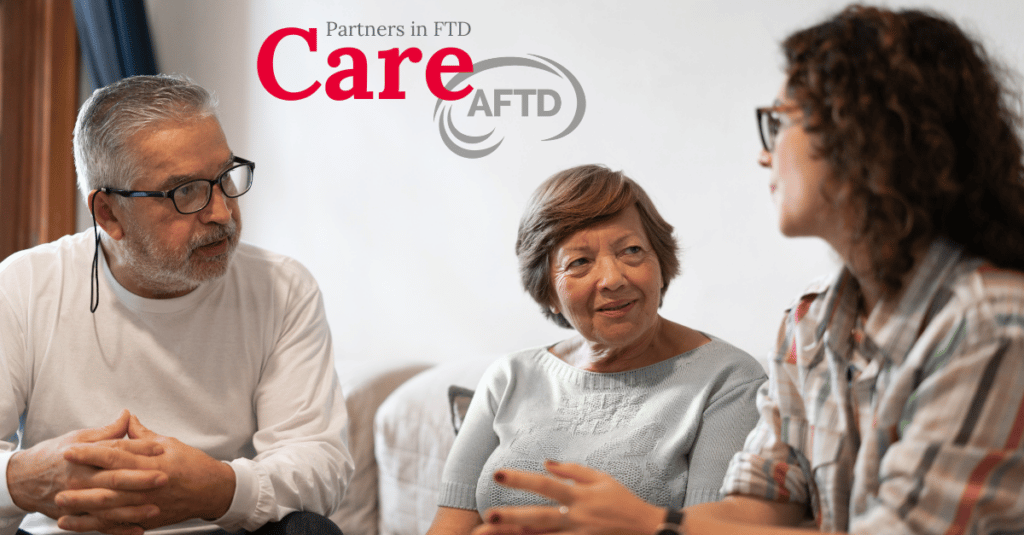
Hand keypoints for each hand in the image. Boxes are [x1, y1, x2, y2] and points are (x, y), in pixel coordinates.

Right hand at [7, 410, 166, 523]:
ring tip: (155, 507)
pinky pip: (99, 525)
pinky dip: (119, 529)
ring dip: (133, 509)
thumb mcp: (78, 437)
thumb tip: (127, 415)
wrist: (24, 479)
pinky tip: (138, 529)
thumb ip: (107, 431)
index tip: (159, 448)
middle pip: (113, 479)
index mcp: (82, 457)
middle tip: (163, 478)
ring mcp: (77, 499)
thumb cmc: (53, 455)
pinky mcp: (76, 515)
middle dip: (140, 480)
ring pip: (108, 506)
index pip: (114, 451)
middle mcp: (80, 479)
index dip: (138, 449)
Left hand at [56, 414, 235, 533]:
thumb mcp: (170, 443)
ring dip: (85, 508)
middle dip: (81, 483)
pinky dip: (100, 526)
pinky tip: (83, 524)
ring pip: (111, 508)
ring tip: (62, 507)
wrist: (212, 491)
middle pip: (109, 485)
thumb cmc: (193, 465)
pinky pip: (120, 525)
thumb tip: (125, 419)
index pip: (117, 455)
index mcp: (153, 462)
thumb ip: (143, 435)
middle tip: (58, 482)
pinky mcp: (148, 519)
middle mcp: (148, 485)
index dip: (92, 452)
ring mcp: (148, 504)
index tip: (71, 450)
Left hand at [473, 460, 662, 534]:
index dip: (521, 480)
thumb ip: (573, 470)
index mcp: (580, 496)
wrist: (647, 530)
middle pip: (539, 518)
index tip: (497, 475)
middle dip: (512, 518)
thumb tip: (545, 463)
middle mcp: (576, 518)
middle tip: (488, 517)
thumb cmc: (623, 501)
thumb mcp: (602, 479)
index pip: (545, 485)